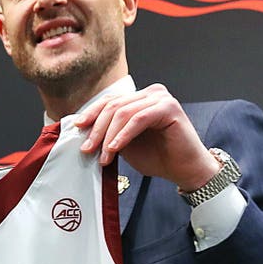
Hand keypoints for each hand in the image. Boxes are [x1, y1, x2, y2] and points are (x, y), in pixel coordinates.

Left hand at [73, 83, 218, 191]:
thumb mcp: (125, 144)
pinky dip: (124, 134)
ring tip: (104, 156)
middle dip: (97, 129)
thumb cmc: (158, 157)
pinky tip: (115, 148)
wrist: (184, 170)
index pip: (109, 101)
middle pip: (114, 106)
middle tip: (87, 149)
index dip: (91, 114)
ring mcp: (160, 98)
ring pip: (123, 112)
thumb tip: (83, 133)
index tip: (78, 128)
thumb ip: (109, 134)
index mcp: (139, 99)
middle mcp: (150, 93)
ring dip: (109, 136)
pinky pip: (138, 119)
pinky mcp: (169, 107)